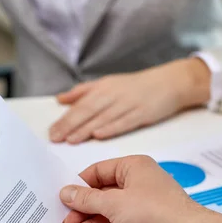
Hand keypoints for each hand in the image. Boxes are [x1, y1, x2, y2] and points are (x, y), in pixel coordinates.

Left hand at [49, 59, 210, 143]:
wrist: (170, 82)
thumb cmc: (136, 86)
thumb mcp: (107, 83)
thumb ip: (83, 92)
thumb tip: (60, 99)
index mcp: (103, 87)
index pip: (80, 104)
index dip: (65, 118)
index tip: (51, 132)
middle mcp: (113, 94)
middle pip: (88, 110)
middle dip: (70, 125)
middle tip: (56, 138)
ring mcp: (128, 103)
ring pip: (103, 117)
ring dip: (86, 129)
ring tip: (71, 140)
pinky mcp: (142, 113)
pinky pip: (124, 121)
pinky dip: (111, 128)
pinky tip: (99, 135)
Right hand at [59, 156, 221, 222]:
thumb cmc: (156, 211)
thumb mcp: (114, 203)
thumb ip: (87, 199)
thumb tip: (67, 192)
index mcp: (132, 168)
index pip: (98, 172)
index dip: (79, 186)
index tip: (63, 199)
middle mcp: (136, 184)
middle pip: (100, 197)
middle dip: (82, 213)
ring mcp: (140, 206)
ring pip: (108, 215)